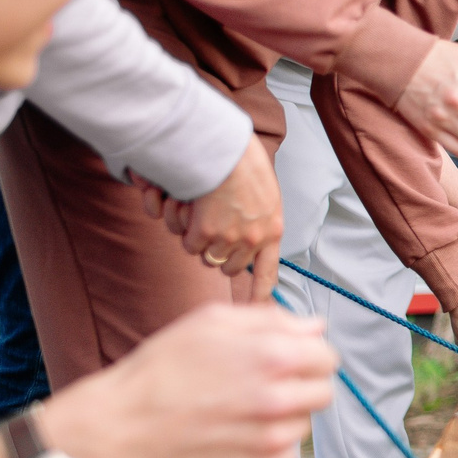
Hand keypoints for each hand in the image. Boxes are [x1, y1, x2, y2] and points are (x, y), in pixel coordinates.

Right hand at [40, 303, 335, 457]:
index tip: (289, 359)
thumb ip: (272, 320)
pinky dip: (269, 446)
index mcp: (273, 356)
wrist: (122, 427)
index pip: (328, 357)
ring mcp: (270, 439)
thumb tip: (315, 327)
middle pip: (324, 392)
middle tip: (266, 385)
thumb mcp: (211, 321)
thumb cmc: (161, 368)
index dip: (309, 355)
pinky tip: (236, 434)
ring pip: (304, 424)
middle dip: (302, 385)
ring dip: (285, 417)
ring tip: (242, 409)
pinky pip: (287, 456)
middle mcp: (278, 398)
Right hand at [140, 137, 281, 291]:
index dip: (261, 295)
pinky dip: (184, 229)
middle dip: (217, 253)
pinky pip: (188, 244)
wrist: (224, 145)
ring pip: (206, 256)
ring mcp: (230, 238)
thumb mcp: (265, 194)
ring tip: (201, 211)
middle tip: (210, 230)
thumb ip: (259, 220)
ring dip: (198, 239)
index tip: (261, 312)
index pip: (268, 273)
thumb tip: (250, 242)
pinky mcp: (206, 233)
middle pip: (228, 267)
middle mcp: (254, 239)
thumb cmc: (241, 161)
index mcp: (273, 229)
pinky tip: (190, 206)